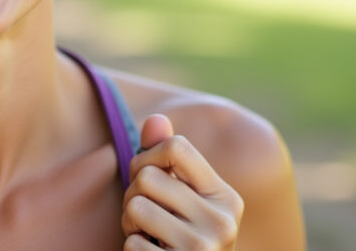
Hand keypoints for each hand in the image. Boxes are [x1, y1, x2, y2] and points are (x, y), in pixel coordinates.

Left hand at [121, 115, 243, 249]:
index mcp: (226, 197)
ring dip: (129, 222)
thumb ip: (166, 160)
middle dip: (133, 194)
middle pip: (148, 177)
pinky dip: (132, 249)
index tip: (146, 176)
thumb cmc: (178, 237)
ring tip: (147, 234)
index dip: (147, 156)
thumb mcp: (178, 198)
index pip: (176, 146)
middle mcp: (222, 222)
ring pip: (136, 206)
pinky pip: (132, 243)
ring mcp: (204, 250)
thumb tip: (155, 118)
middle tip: (143, 215)